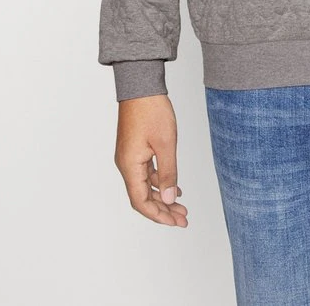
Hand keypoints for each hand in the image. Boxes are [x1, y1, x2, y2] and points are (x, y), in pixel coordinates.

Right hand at [114, 94, 188, 226]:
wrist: (141, 86)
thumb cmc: (152, 110)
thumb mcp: (166, 143)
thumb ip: (169, 172)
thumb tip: (170, 199)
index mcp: (129, 166)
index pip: (141, 202)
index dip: (158, 215)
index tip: (176, 222)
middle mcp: (126, 165)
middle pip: (142, 197)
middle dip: (163, 210)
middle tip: (183, 218)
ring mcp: (130, 157)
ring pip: (145, 186)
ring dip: (162, 197)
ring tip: (182, 206)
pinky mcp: (135, 150)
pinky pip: (146, 173)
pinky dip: (160, 182)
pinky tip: (174, 186)